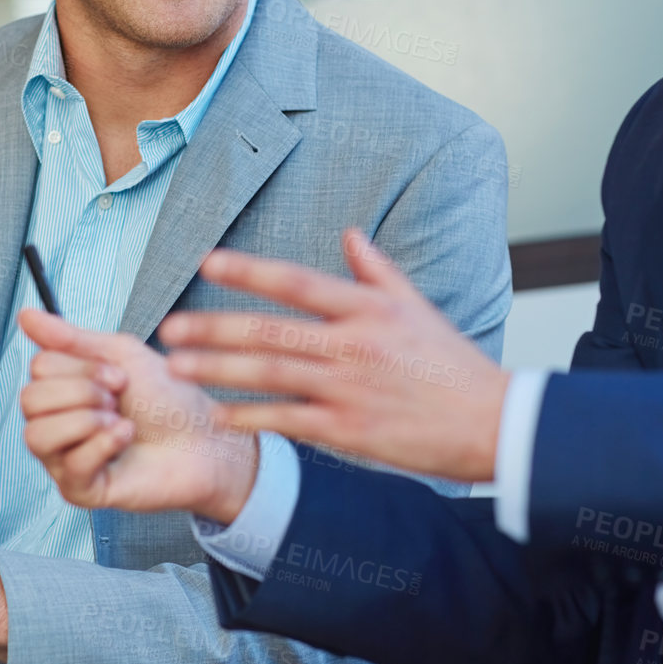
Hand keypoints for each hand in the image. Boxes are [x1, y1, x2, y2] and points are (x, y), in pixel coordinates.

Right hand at [18, 308, 259, 522]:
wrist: (204, 438)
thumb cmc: (168, 399)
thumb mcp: (122, 354)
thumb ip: (71, 337)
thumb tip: (26, 314)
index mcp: (63, 390)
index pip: (37, 369)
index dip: (80, 366)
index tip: (117, 375)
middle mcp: (57, 424)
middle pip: (30, 399)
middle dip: (82, 391)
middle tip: (117, 398)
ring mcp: (65, 459)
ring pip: (37, 435)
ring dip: (86, 420)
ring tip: (119, 420)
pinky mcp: (82, 490)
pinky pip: (69, 465)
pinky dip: (104, 444)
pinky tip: (127, 438)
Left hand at [159, 228, 510, 481]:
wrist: (492, 423)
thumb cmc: (454, 365)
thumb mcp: (418, 307)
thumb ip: (377, 271)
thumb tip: (350, 233)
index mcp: (369, 309)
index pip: (297, 281)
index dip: (249, 271)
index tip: (208, 263)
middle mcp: (354, 344)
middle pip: (271, 330)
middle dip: (214, 327)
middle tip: (170, 327)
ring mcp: (349, 389)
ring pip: (270, 374)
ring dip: (219, 370)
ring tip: (178, 367)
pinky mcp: (350, 430)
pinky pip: (288, 420)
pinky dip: (251, 417)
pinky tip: (218, 414)